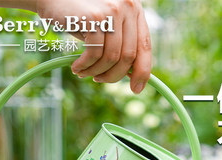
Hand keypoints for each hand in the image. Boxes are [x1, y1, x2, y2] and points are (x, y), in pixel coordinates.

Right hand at [36, 0, 151, 92]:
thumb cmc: (80, 16)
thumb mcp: (108, 27)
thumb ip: (122, 44)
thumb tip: (132, 75)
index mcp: (135, 10)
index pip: (145, 47)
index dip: (142, 72)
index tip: (136, 89)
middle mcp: (128, 6)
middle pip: (128, 56)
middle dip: (114, 75)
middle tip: (99, 80)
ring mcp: (112, 10)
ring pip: (111, 58)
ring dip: (97, 72)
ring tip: (84, 74)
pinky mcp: (95, 18)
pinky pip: (95, 55)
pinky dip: (85, 66)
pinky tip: (76, 68)